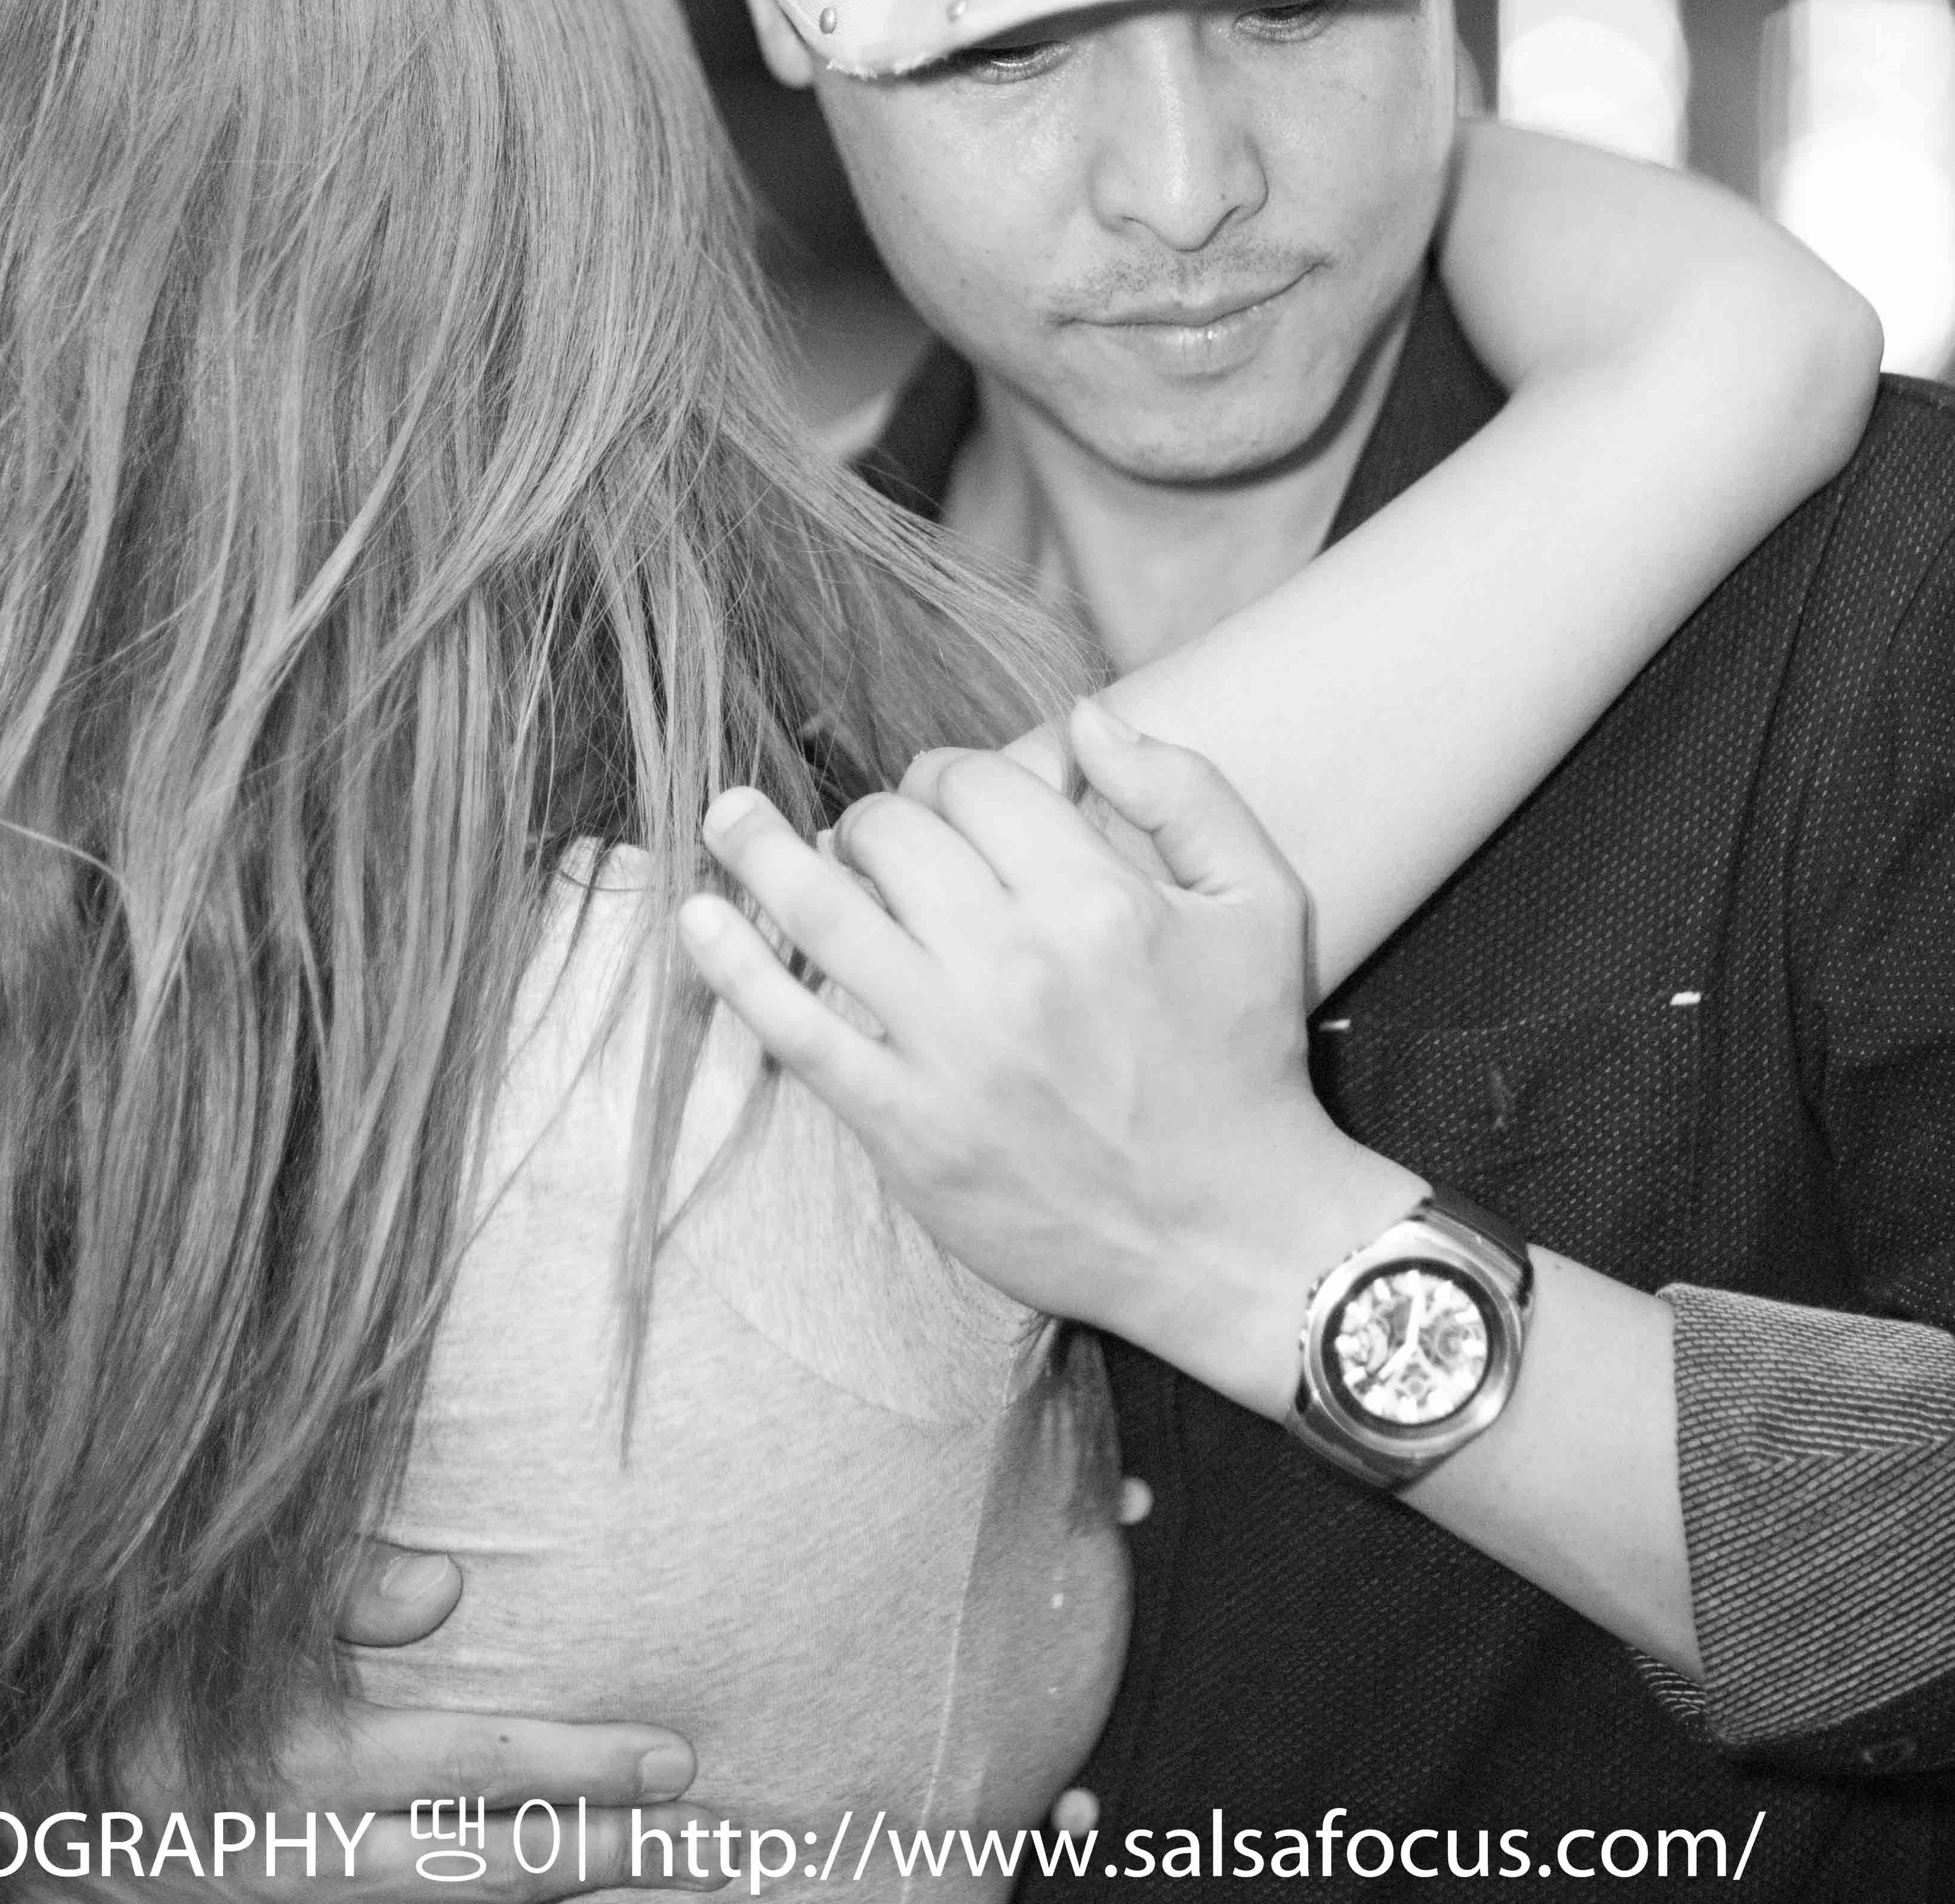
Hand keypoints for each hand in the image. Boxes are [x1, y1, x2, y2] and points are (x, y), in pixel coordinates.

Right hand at [105, 1553, 713, 1903]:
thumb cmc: (115, 1687)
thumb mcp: (207, 1622)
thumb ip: (328, 1590)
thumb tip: (449, 1589)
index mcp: (299, 1769)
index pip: (474, 1768)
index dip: (580, 1766)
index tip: (673, 1756)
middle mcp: (309, 1863)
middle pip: (488, 1871)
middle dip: (602, 1855)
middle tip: (707, 1840)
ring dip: (556, 1901)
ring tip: (657, 1884)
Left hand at [680, 700, 1422, 1413]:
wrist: (1234, 1239)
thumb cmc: (1245, 1061)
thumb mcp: (1257, 903)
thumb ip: (1182, 788)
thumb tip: (1086, 715)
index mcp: (1096, 897)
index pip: (975, 781)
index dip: (951, 774)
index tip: (951, 798)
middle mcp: (1015, 961)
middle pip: (894, 831)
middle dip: (878, 814)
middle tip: (880, 837)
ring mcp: (951, 1046)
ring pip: (825, 908)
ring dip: (762, 849)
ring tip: (728, 815)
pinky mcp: (908, 1125)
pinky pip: (797, 1028)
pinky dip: (735, 967)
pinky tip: (697, 919)